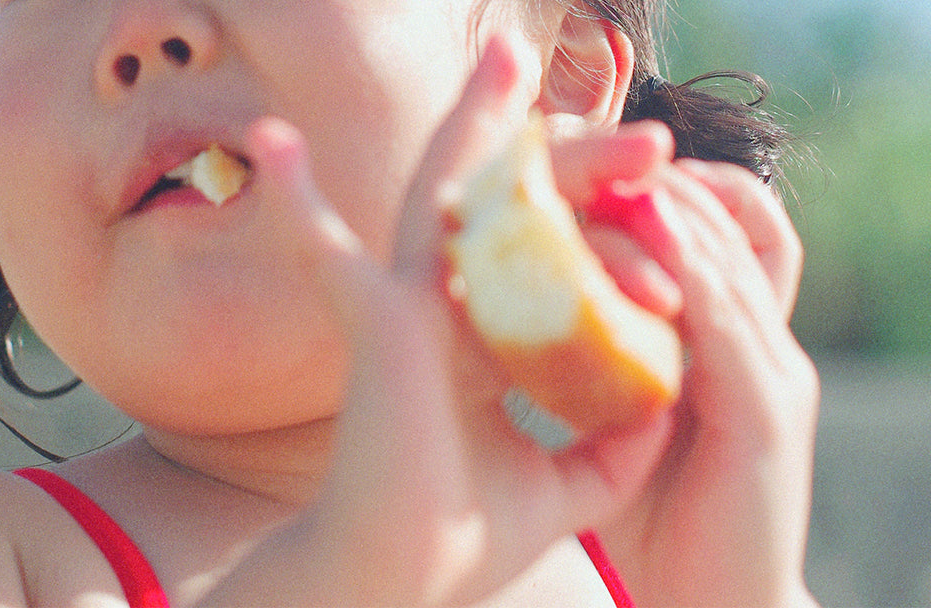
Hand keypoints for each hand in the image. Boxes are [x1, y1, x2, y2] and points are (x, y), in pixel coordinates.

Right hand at [205, 36, 677, 605]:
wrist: (398, 576)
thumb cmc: (466, 538)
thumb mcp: (571, 485)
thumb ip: (617, 442)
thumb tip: (670, 399)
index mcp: (486, 344)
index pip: (549, 262)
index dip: (605, 226)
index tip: (659, 197)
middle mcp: (441, 312)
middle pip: (504, 210)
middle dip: (565, 157)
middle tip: (624, 117)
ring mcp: (401, 308)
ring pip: (442, 196)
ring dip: (474, 125)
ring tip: (502, 52)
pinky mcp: (373, 322)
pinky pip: (333, 248)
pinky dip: (297, 201)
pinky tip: (270, 142)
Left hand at [585, 158, 820, 606]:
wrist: (707, 606)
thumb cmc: (656, 522)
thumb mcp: (619, 426)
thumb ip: (593, 369)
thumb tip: (523, 323)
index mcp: (729, 346)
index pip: (710, 236)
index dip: (654, 191)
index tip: (581, 165)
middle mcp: (761, 346)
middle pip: (728, 225)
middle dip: (660, 179)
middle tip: (589, 144)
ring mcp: (773, 374)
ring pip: (731, 257)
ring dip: (669, 206)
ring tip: (604, 168)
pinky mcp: (767, 414)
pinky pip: (729, 319)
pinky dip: (686, 269)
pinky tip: (636, 232)